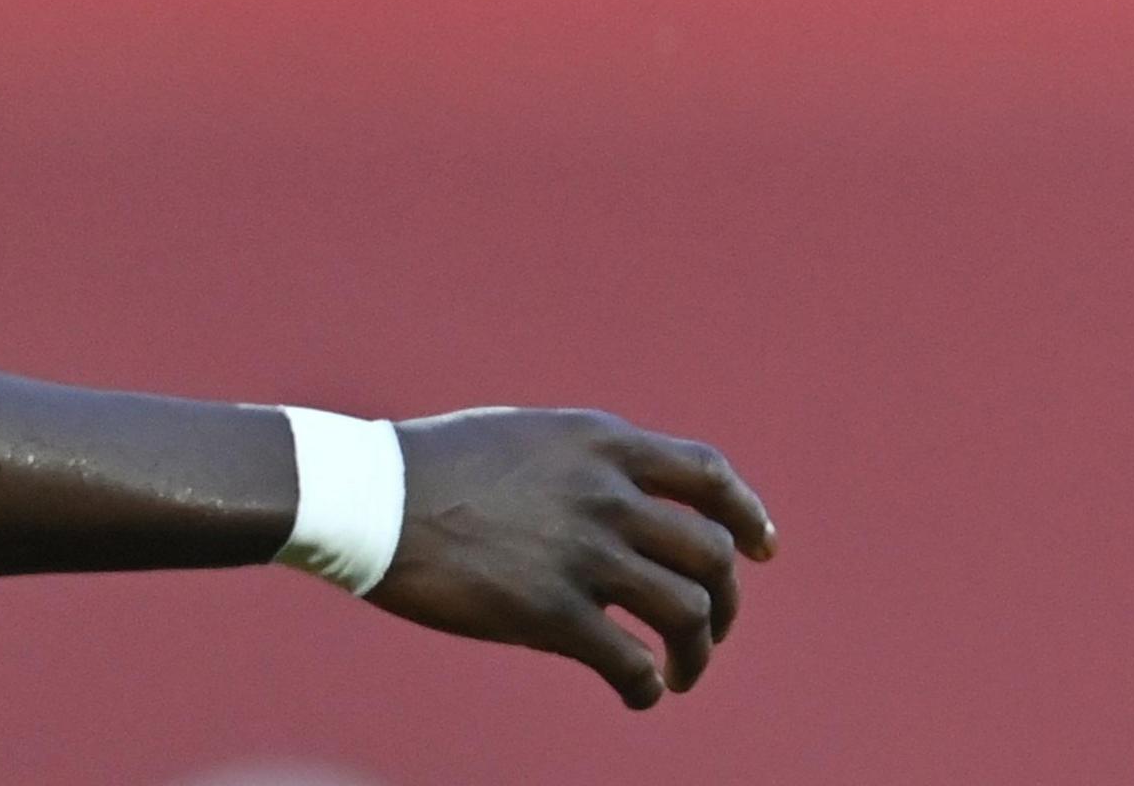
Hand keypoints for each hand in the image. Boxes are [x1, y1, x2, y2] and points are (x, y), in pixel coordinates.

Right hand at [364, 406, 775, 708]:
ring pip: (686, 611)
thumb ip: (587, 464)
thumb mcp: (530, 438)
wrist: (369, 498)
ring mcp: (582, 553)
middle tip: (710, 632)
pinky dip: (646, 687)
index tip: (764, 550)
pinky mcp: (549, 613)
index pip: (709, 475)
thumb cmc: (437, 467)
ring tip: (680, 675)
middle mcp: (606, 494)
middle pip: (711, 553)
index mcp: (603, 443)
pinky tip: (638, 695)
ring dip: (696, 653)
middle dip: (725, 601)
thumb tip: (628, 502)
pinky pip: (629, 661)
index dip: (747, 515)